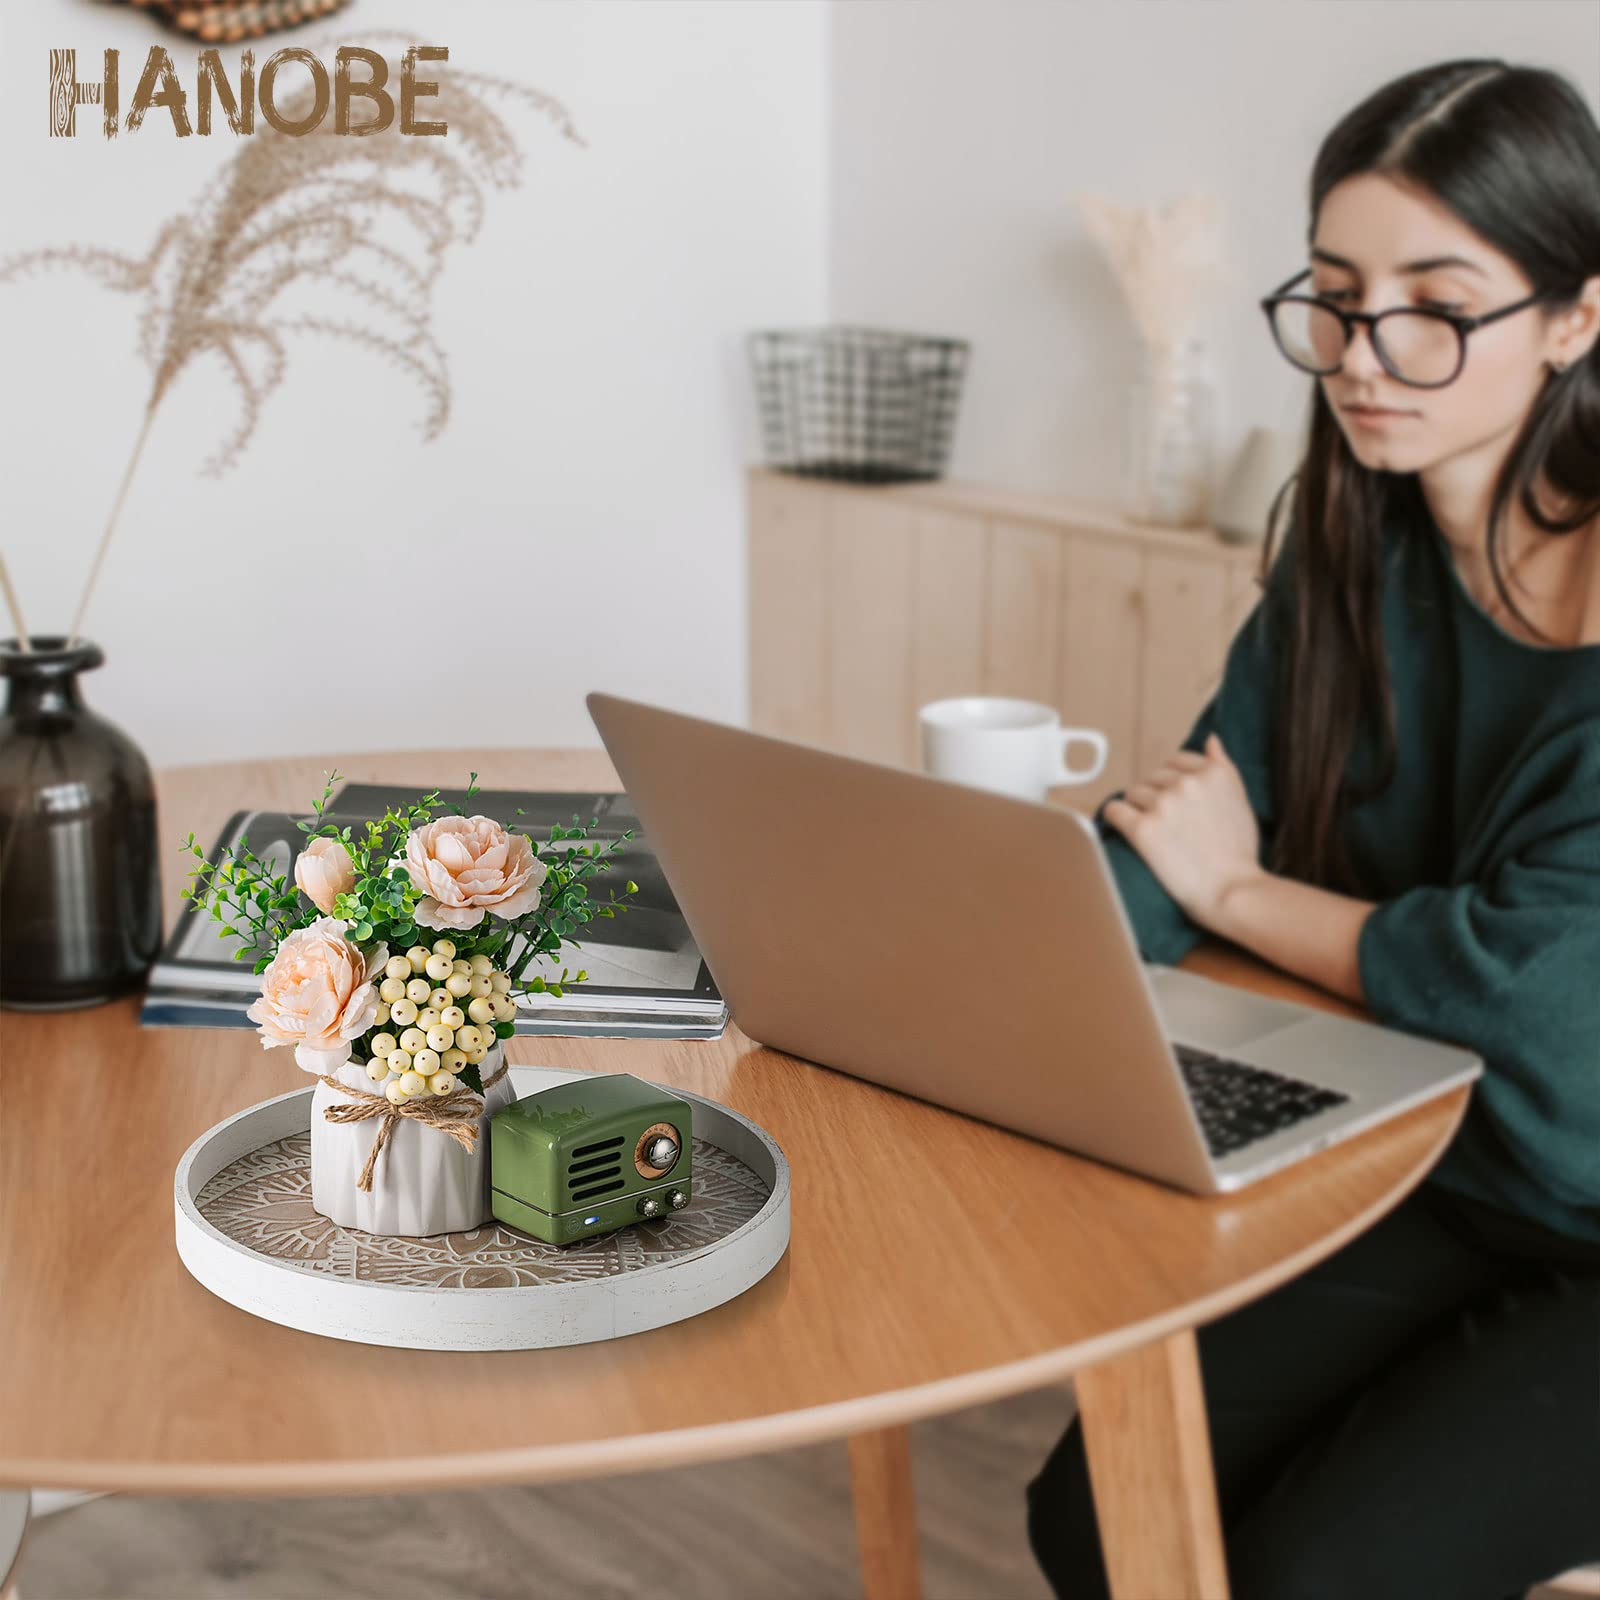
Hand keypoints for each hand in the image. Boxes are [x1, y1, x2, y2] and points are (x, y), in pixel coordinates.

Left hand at [1101, 732, 1264, 930]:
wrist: (1232, 892)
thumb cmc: (1238, 853)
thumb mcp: (1241, 800)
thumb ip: (1224, 766)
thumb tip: (1211, 738)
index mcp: (1214, 773)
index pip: (1177, 762)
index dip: (1174, 784)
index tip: (1178, 806)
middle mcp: (1188, 783)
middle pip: (1152, 778)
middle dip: (1155, 797)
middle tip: (1167, 825)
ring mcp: (1164, 804)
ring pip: (1133, 793)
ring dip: (1137, 809)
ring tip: (1154, 833)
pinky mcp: (1143, 828)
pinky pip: (1114, 810)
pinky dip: (1114, 817)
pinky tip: (1122, 828)